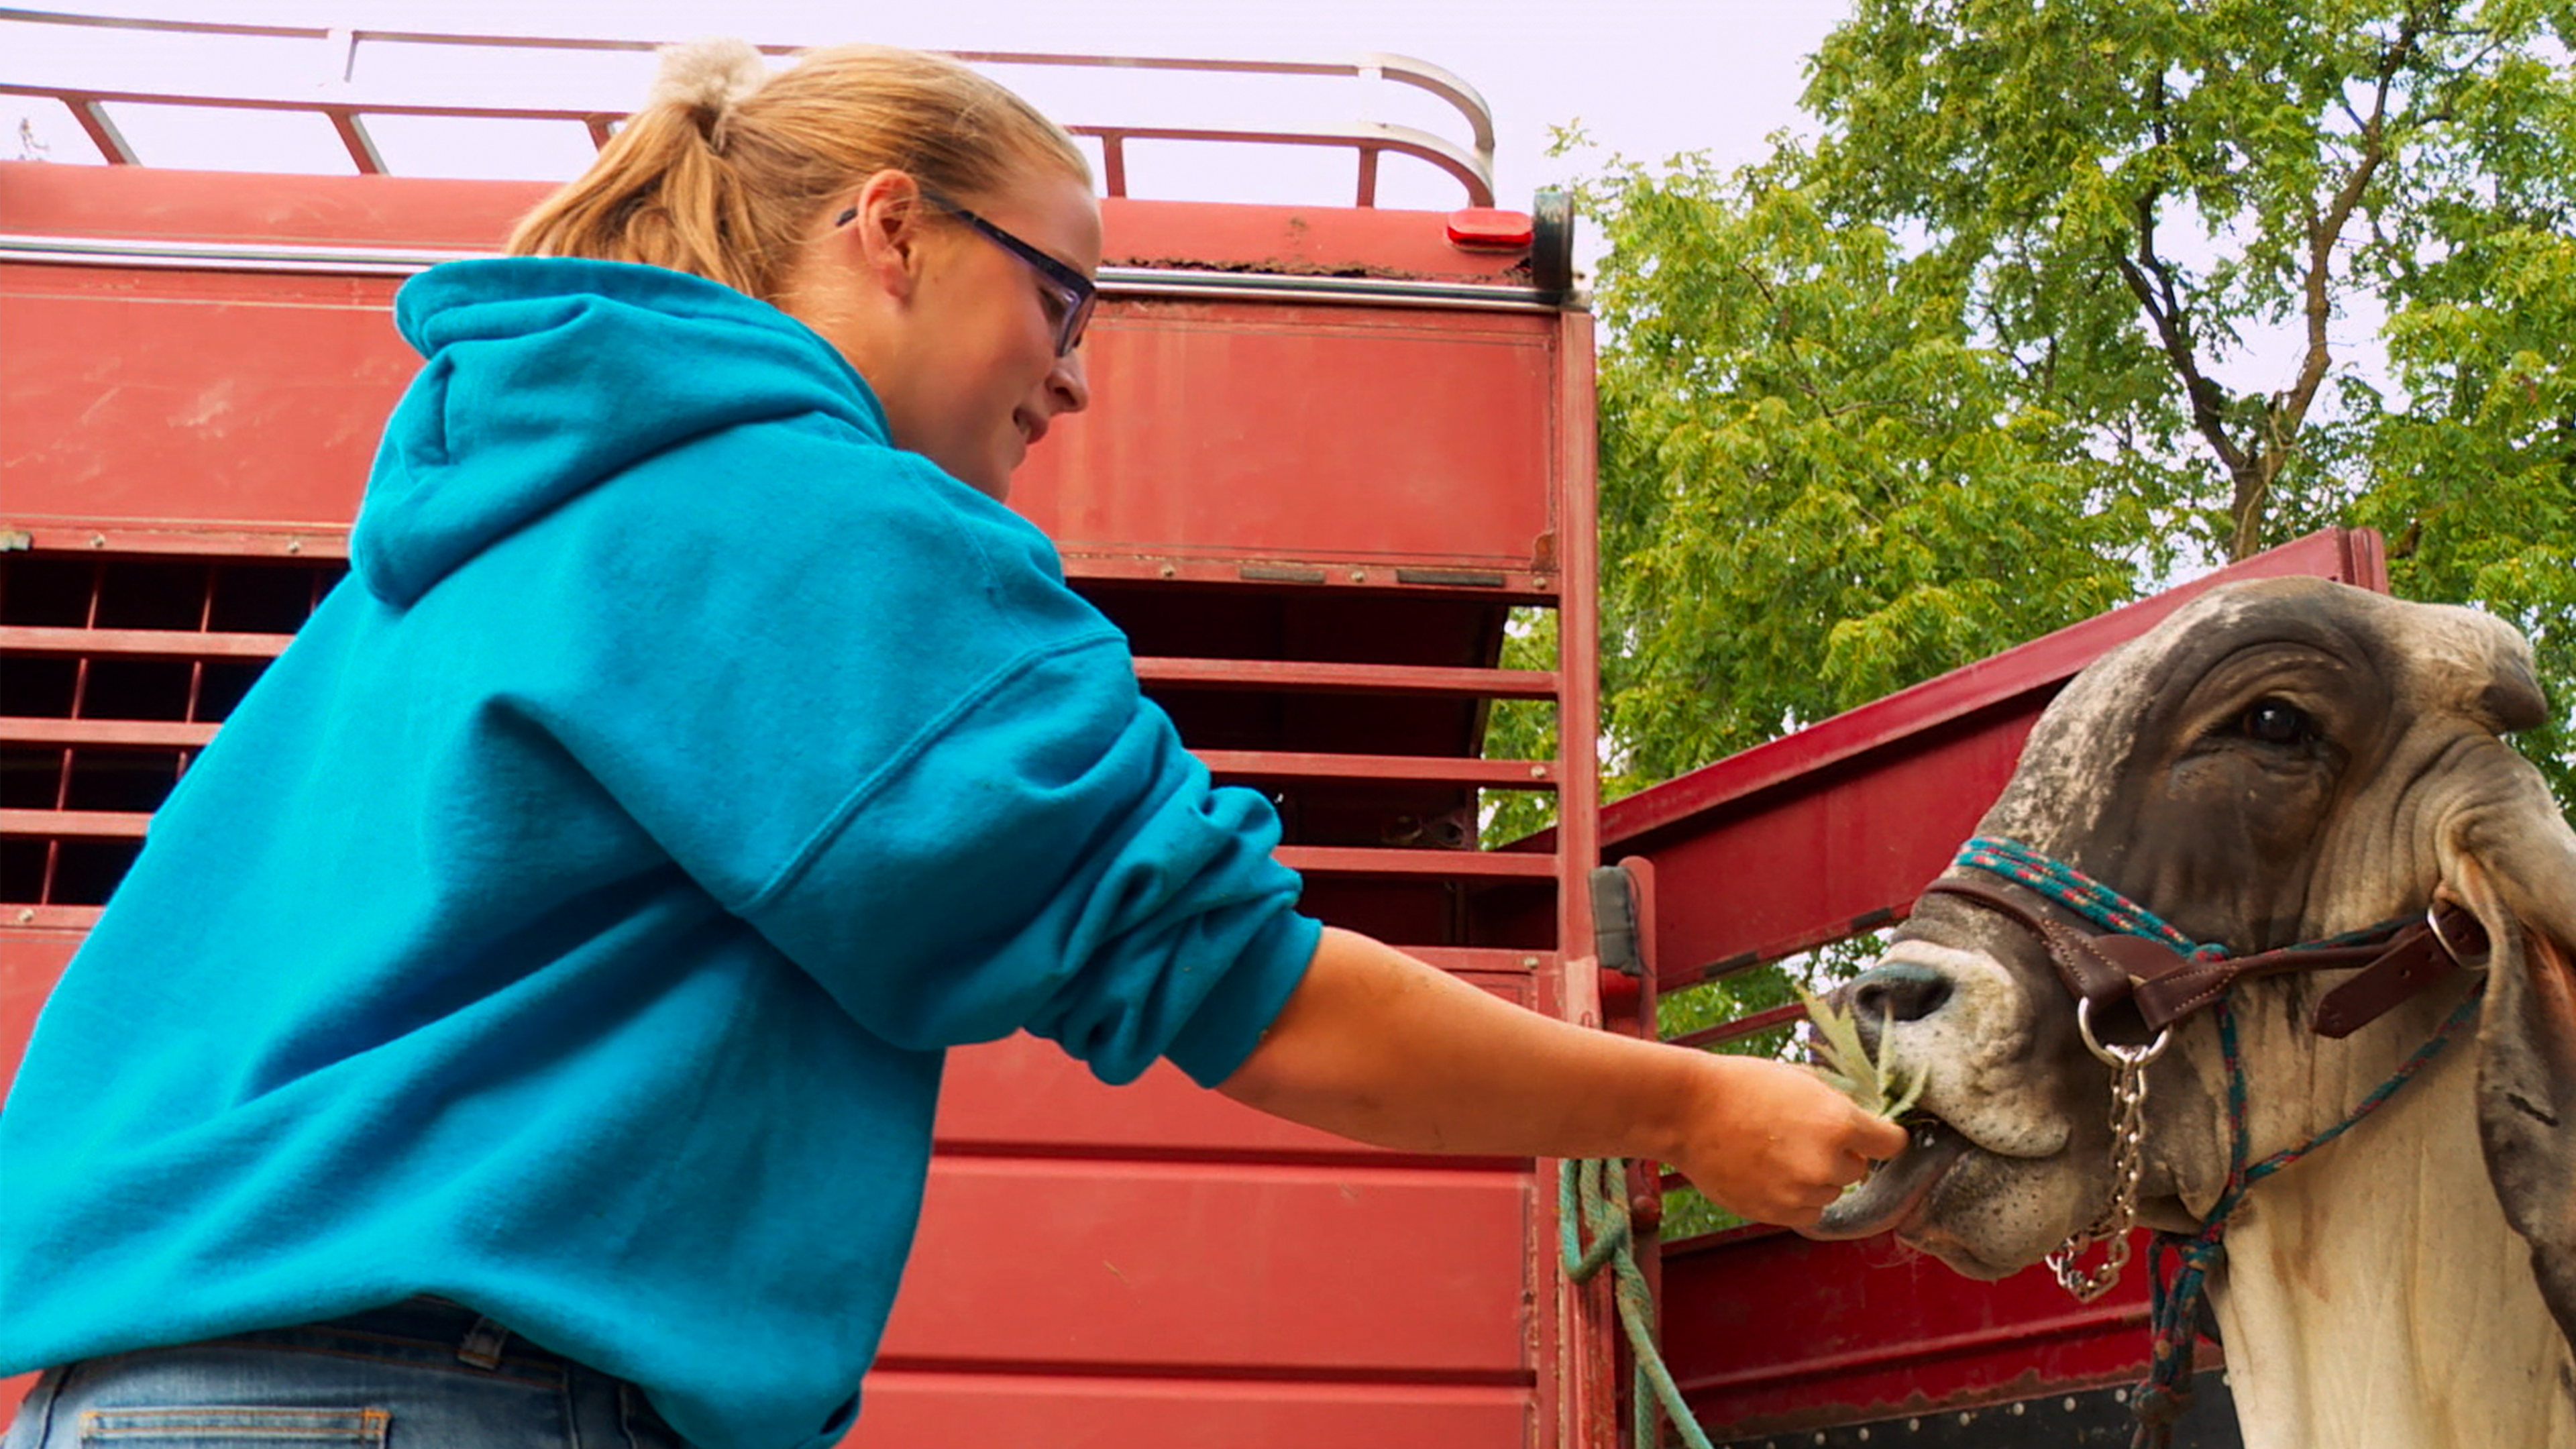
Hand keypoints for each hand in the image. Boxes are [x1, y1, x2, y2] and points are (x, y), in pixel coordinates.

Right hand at [1664, 1054, 1910, 1227]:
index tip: (1874, 1137)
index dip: (1882, 1138)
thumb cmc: (1743, 1085)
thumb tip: (1863, 1118)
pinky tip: (1769, 1174)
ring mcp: (1801, 1192)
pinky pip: (1807, 1212)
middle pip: (1857, 1169)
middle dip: (1840, 1155)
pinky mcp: (1777, 1213)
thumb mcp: (1800, 1079)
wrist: (1688, 1111)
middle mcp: (1827, 1162)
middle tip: (1802, 1136)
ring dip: (1815, 1178)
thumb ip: (1837, 1103)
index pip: (1892, 1143)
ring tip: (1778, 1154)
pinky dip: (1796, 1199)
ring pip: (1830, 1192)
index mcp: (1839, 1123)